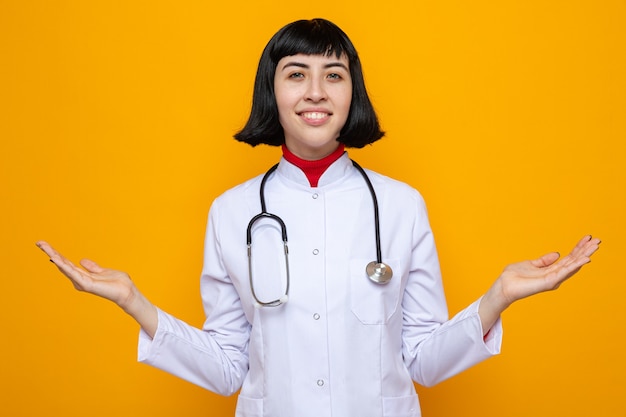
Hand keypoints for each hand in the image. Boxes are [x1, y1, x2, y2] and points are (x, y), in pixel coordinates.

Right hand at [36, 240, 157, 335]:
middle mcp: (79, 279)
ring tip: (44, 247)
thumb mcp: (103, 271)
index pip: (66, 263)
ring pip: (64, 267)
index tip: (45, 245)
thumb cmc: (118, 283)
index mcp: (83, 275)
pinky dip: (64, 266)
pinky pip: (73, 273)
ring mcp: (82, 282)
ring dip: (54, 256)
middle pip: (62, 264)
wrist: (127, 291)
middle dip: (51, 252)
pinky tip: (55, 259)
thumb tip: (82, 261)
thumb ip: (92, 267)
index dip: (56, 254)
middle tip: (39, 242)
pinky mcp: (87, 284)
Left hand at [479, 235, 600, 332]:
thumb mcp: (531, 264)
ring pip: (572, 265)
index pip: (569, 258)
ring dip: (584, 255)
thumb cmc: (514, 276)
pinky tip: (585, 259)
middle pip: (574, 261)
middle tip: (598, 240)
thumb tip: (557, 254)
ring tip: (595, 247)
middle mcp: (555, 275)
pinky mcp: (549, 282)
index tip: (588, 238)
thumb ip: (544, 260)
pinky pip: (564, 272)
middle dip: (586, 250)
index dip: (579, 248)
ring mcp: (553, 279)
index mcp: (551, 270)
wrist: (503, 285)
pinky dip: (576, 265)